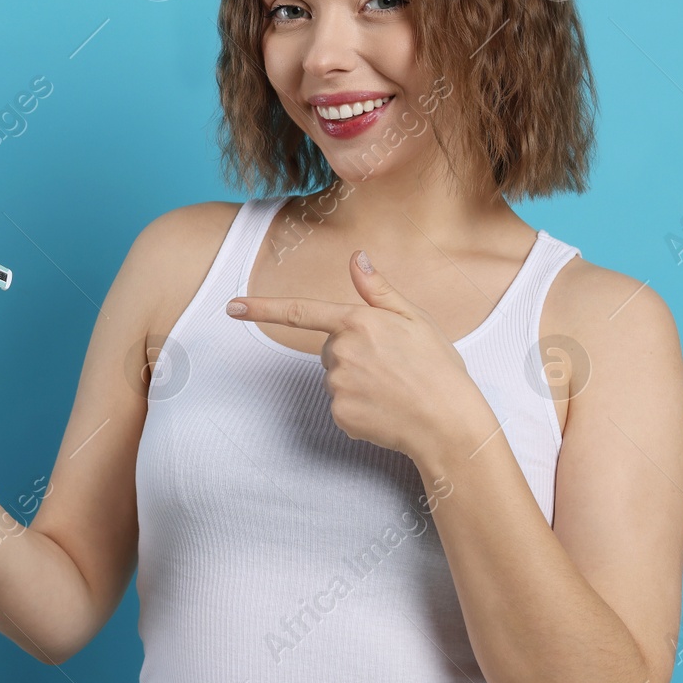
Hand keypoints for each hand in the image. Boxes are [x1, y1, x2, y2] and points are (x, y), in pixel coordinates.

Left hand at [224, 250, 483, 459]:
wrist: (451, 424)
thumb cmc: (439, 368)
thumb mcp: (415, 319)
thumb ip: (378, 290)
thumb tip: (356, 257)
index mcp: (357, 322)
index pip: (300, 312)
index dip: (261, 309)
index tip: (232, 307)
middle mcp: (341, 352)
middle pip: (330, 348)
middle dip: (353, 353)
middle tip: (393, 365)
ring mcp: (338, 386)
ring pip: (336, 378)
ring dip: (358, 381)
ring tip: (395, 388)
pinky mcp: (340, 415)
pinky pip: (342, 406)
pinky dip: (360, 409)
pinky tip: (387, 410)